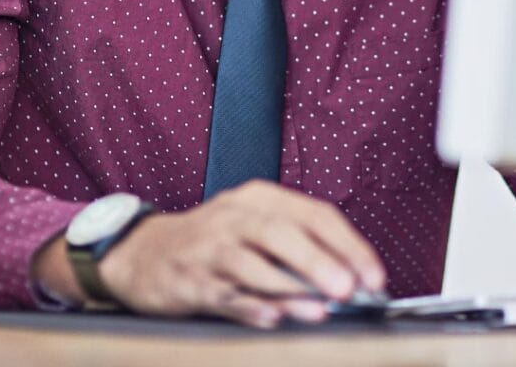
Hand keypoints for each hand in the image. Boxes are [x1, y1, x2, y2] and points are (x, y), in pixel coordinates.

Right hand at [75, 181, 382, 327]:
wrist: (142, 252)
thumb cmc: (215, 242)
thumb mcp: (256, 228)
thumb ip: (298, 248)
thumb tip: (349, 277)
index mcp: (262, 198)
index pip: (316, 214)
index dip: (348, 245)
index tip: (373, 275)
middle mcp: (237, 216)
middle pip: (283, 233)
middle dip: (320, 262)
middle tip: (349, 288)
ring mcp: (210, 247)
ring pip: (254, 264)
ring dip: (290, 288)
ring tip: (319, 309)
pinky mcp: (188, 280)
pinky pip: (223, 294)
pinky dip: (249, 305)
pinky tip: (271, 318)